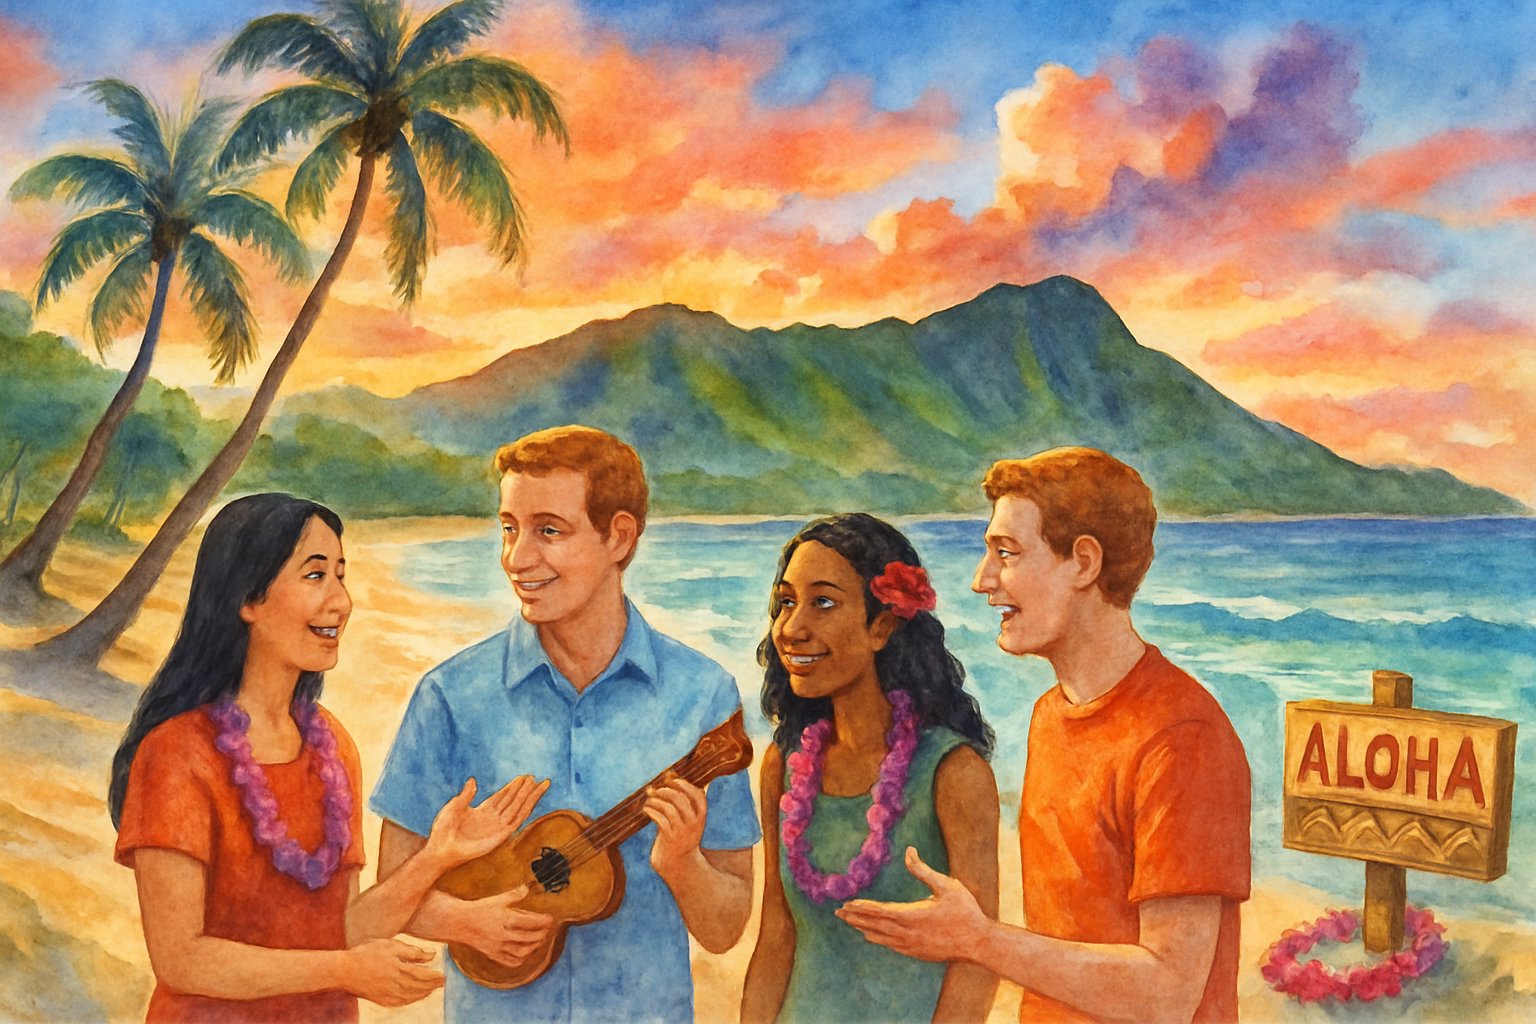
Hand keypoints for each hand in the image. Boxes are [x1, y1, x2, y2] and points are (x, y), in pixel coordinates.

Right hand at [342, 938, 443, 1005]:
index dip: (435, 977)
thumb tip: (432, 956)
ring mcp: (388, 994)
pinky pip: (401, 1002)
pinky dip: (412, 1000)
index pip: (423, 975)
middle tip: (442, 982)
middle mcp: (395, 984)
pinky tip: (415, 996)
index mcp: (399, 968)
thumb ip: (412, 952)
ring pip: (412, 996)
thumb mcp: (391, 946)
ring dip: (424, 993)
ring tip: (431, 989)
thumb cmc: (367, 953)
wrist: (344, 970)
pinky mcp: (381, 1000)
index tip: (443, 976)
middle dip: (432, 985)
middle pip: (419, 987)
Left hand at [425, 775, 549, 868]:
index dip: (513, 787)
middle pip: (513, 801)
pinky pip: (517, 820)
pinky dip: (526, 809)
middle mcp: (493, 819)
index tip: (524, 777)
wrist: (442, 849)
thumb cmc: (443, 831)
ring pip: (519, 808)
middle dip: (525, 790)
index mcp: (482, 811)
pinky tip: (532, 800)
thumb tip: (472, 780)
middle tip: (536, 777)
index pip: (502, 796)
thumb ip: (466, 795)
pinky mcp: (501, 836)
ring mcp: (498, 827)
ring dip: (530, 797)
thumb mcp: (454, 807)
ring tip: (541, 785)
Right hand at [454, 884, 556, 968]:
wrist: (459, 923)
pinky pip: (510, 961)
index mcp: (504, 919)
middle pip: (529, 938)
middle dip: (542, 934)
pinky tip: (526, 952)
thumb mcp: (497, 899)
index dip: (543, 921)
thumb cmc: (479, 908)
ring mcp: (497, 947)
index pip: (530, 922)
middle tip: (548, 929)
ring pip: (522, 952)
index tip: (551, 919)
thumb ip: (514, 894)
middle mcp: (502, 935)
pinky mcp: (493, 955)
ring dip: (534, 946)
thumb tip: (528, 887)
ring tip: (540, 939)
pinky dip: (521, 958)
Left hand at [643, 774, 706, 880]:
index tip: (672, 780)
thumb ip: (683, 800)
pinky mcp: (669, 838)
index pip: (698, 795)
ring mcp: (682, 831)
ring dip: (656, 800)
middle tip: (655, 790)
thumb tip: (672, 775)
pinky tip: (646, 809)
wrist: (677, 863)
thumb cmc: (681, 835)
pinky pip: (659, 818)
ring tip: (649, 800)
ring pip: (668, 808)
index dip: (685, 785)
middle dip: (665, 790)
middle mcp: (693, 823)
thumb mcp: (689, 820)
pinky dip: (651, 810)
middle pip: (680, 799)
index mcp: (701, 817)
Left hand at [835, 846, 990, 962]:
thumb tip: (909, 851)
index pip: (880, 911)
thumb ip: (924, 870)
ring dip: (865, 928)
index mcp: (913, 916)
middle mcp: (908, 933)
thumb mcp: (947, 885)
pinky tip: (873, 936)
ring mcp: (913, 945)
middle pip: (875, 925)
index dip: (862, 908)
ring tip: (851, 922)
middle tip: (838, 913)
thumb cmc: (966, 911)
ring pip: (882, 937)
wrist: (980, 943)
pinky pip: (892, 946)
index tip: (846, 904)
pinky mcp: (919, 953)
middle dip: (856, 918)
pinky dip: (879, 939)